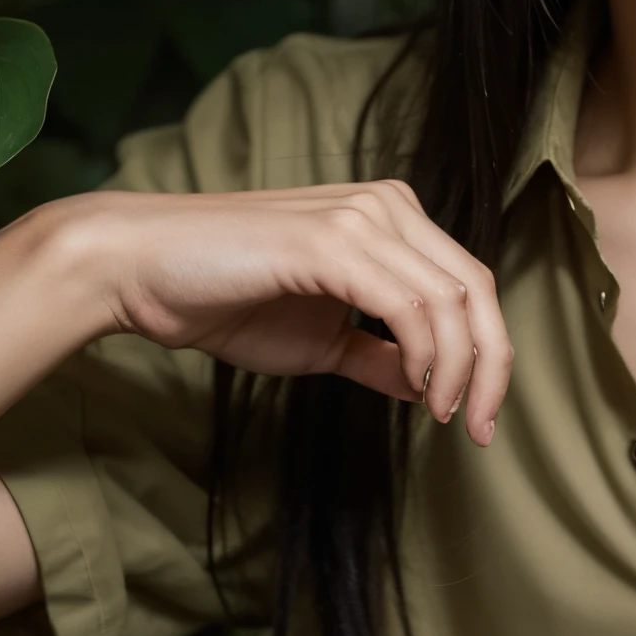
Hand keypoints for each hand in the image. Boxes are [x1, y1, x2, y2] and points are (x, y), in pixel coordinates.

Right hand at [76, 180, 511, 443]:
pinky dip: (427, 356)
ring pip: (451, 299)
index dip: (491, 352)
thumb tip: (428, 386)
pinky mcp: (330, 242)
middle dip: (493, 366)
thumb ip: (378, 354)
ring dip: (461, 371)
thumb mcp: (320, 339)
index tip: (481, 418)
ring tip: (444, 417)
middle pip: (477, 287)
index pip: (470, 283)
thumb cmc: (224, 299)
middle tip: (482, 430)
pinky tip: (417, 391)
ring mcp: (361, 217)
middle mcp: (387, 206)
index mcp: (391, 217)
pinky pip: (407, 306)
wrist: (142, 270)